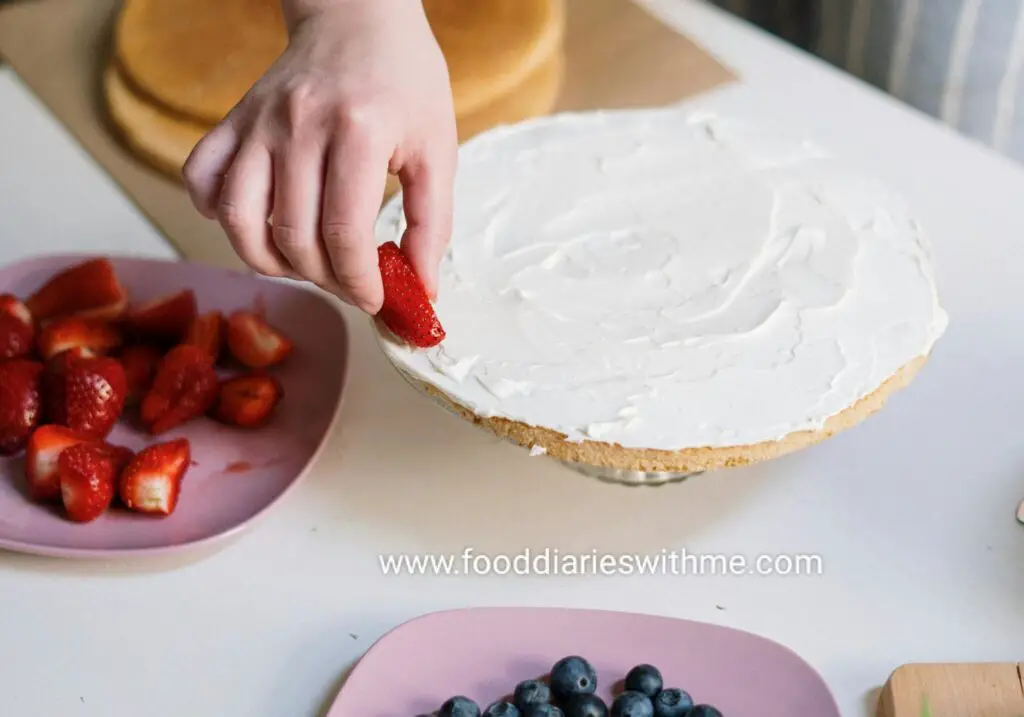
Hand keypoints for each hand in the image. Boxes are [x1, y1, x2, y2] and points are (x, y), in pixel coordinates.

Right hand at [182, 0, 456, 312]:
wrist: (359, 15)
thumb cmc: (405, 80)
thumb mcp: (438, 148)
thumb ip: (433, 222)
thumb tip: (422, 287)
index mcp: (357, 131)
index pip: (344, 233)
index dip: (358, 281)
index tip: (375, 300)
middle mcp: (298, 126)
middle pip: (292, 235)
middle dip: (324, 278)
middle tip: (350, 282)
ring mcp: (258, 122)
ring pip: (237, 219)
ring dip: (269, 261)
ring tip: (305, 265)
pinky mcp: (235, 120)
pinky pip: (200, 178)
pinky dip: (217, 214)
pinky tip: (255, 223)